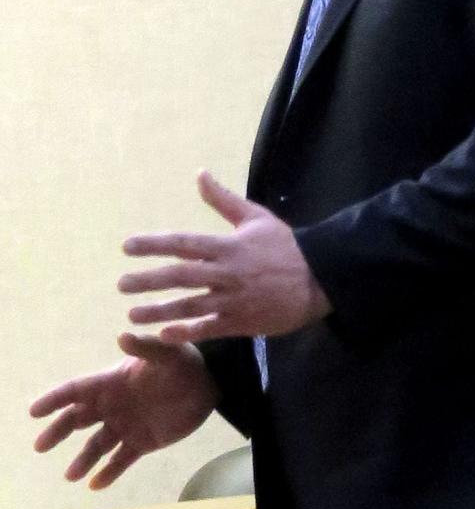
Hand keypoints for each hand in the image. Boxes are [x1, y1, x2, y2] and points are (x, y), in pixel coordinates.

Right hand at [30, 333, 218, 487]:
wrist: (210, 386)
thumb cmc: (186, 363)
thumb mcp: (168, 352)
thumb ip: (145, 347)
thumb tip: (121, 336)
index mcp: (112, 381)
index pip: (76, 390)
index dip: (55, 399)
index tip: (34, 411)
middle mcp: (113, 405)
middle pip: (77, 420)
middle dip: (58, 432)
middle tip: (41, 446)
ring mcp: (126, 425)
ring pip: (96, 445)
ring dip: (83, 459)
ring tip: (71, 475)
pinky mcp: (142, 442)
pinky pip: (120, 460)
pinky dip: (107, 473)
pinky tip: (95, 484)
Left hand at [118, 169, 330, 343]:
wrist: (319, 279)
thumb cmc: (286, 246)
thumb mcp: (256, 217)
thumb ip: (224, 199)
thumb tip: (200, 174)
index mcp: (229, 245)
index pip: (184, 243)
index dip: (154, 244)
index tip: (127, 247)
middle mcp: (227, 272)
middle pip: (180, 276)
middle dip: (148, 280)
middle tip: (121, 285)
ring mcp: (234, 299)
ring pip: (189, 306)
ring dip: (159, 311)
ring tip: (132, 314)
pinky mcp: (242, 322)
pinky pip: (209, 329)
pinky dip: (186, 332)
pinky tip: (163, 334)